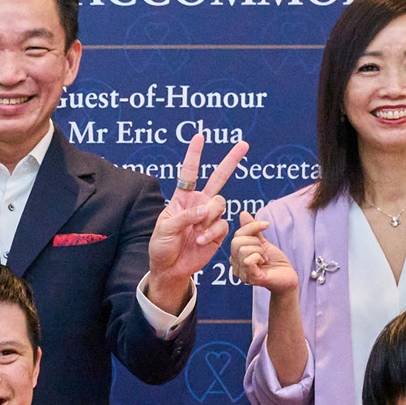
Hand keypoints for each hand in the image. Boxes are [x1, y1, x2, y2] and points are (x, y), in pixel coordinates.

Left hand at [148, 130, 248, 300]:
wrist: (171, 268)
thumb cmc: (162, 246)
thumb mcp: (165, 229)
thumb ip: (185, 216)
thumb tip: (205, 210)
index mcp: (183, 198)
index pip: (189, 173)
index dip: (194, 155)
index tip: (200, 137)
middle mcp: (199, 203)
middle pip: (219, 177)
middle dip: (231, 160)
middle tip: (243, 144)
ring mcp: (210, 217)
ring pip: (220, 204)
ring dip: (208, 219)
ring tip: (194, 234)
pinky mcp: (218, 232)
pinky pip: (222, 224)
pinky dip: (211, 233)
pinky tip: (199, 241)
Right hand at [230, 210, 297, 295]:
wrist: (288, 277)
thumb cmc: (276, 262)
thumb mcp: (263, 242)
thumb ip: (252, 230)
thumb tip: (243, 213)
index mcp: (236, 256)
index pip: (237, 235)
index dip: (252, 226)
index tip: (266, 225)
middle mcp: (235, 265)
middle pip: (237, 242)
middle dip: (256, 242)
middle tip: (265, 251)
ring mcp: (242, 273)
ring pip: (243, 250)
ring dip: (260, 251)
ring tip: (265, 259)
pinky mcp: (251, 278)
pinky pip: (248, 260)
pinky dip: (259, 257)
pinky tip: (264, 263)